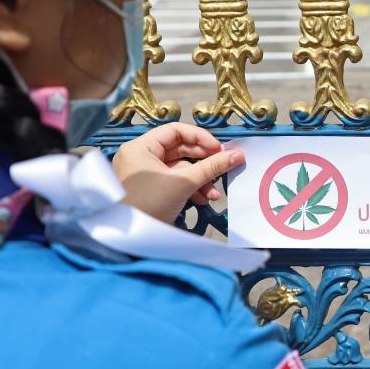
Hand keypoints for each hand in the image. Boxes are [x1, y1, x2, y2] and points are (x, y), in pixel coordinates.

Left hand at [112, 123, 245, 223]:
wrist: (131, 238)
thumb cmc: (150, 204)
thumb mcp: (184, 183)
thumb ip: (212, 166)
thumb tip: (238, 155)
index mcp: (141, 147)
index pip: (176, 131)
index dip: (200, 138)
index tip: (219, 149)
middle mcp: (141, 156)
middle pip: (180, 149)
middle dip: (204, 162)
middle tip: (224, 165)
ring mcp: (145, 173)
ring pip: (180, 168)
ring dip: (200, 179)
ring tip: (215, 193)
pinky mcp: (151, 188)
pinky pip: (175, 181)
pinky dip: (191, 188)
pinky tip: (204, 199)